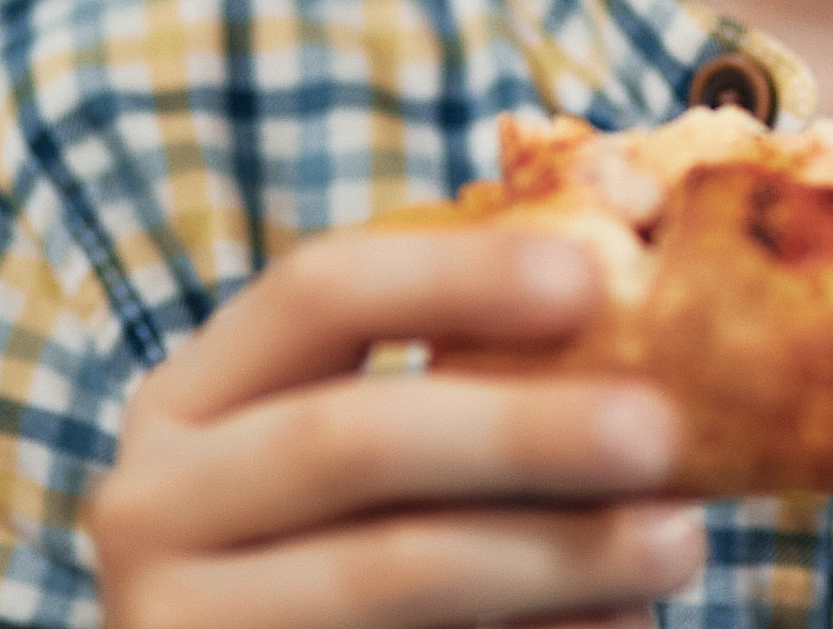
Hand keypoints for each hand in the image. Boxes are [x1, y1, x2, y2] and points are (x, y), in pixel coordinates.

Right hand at [89, 222, 703, 628]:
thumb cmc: (346, 541)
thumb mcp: (362, 433)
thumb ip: (456, 358)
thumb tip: (627, 241)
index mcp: (195, 395)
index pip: (319, 289)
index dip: (456, 272)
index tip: (590, 273)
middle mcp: (153, 504)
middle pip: (351, 437)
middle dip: (521, 429)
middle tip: (662, 428)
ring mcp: (175, 621)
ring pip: (385, 573)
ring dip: (554, 554)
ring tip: (679, 542)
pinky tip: (621, 626)